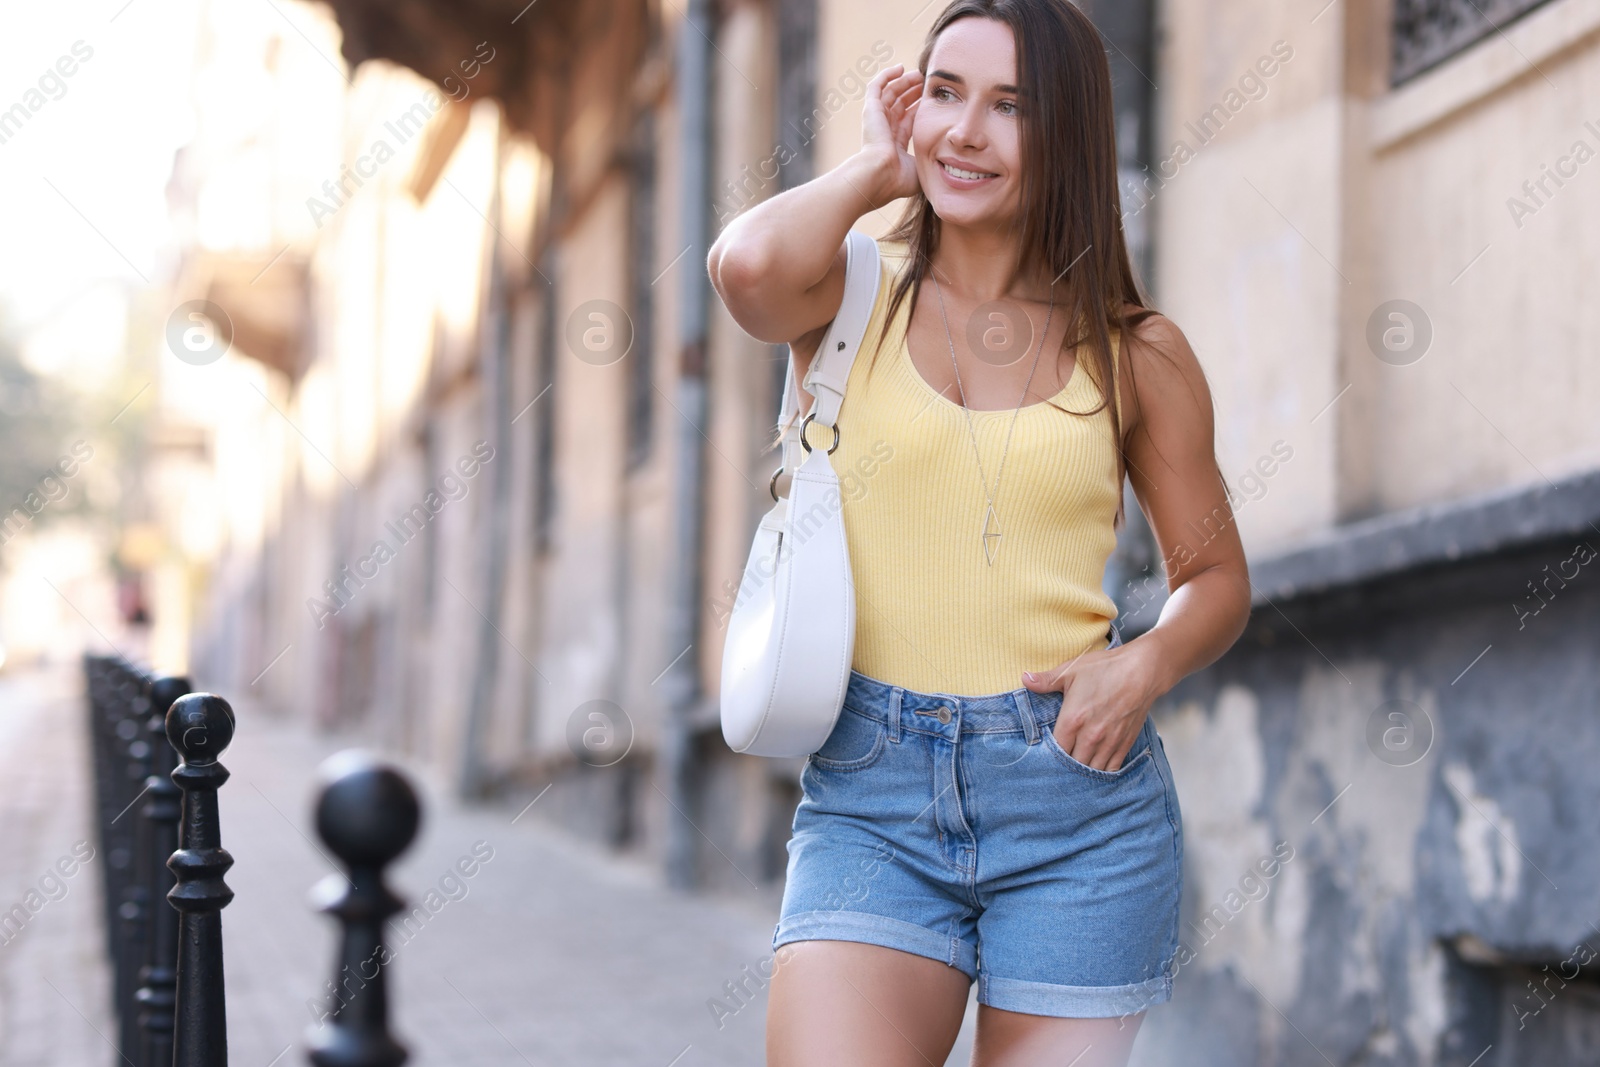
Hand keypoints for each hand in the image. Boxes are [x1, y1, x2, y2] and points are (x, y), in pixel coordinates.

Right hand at [856, 64, 923, 205]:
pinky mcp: (871, 110)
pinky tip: (900, 68)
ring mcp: (876, 119)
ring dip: (904, 82)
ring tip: (918, 74)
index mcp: (895, 144)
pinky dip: (887, 75)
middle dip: (913, 92)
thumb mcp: (921, 168)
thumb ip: (932, 160)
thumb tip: (950, 160)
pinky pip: (877, 86)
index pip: (909, 120)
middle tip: (927, 83)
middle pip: (900, 104)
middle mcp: (884, 130)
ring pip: (890, 93)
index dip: (920, 108)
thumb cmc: (898, 178)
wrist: (879, 175)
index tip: (934, 99)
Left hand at [1022, 640, 1160, 771]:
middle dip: (1064, 766)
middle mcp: (1090, 736)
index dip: (1048, 754)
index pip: (1054, 750)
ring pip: (1090, 770)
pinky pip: (1110, 769)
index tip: (1044, 754)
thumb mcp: (1071, 670)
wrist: (1142, 671)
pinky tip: (1094, 769)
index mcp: (1073, 720)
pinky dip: (1101, 771)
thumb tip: (1024, 678)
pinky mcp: (1124, 744)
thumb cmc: (1105, 668)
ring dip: (1082, 770)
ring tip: (1074, 769)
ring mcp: (1109, 742)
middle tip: (1058, 764)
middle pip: (1071, 764)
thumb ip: (1046, 680)